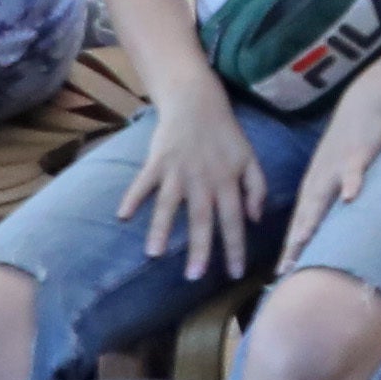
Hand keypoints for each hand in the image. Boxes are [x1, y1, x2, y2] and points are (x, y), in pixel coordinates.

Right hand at [124, 91, 267, 276]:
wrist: (198, 103)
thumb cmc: (226, 135)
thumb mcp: (249, 159)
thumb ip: (257, 189)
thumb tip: (256, 219)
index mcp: (228, 182)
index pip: (234, 220)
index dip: (235, 247)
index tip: (234, 274)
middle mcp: (203, 180)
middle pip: (202, 219)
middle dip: (199, 249)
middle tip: (194, 277)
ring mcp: (178, 171)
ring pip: (170, 205)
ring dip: (162, 229)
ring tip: (154, 254)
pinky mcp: (157, 161)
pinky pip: (144, 182)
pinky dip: (133, 197)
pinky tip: (123, 216)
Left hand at [279, 90, 380, 266]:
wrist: (366, 102)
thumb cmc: (353, 139)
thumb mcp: (338, 169)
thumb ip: (333, 194)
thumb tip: (332, 220)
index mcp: (315, 184)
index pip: (299, 221)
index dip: (291, 247)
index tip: (282, 274)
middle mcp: (319, 178)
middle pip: (304, 215)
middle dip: (294, 243)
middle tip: (286, 269)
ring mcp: (336, 166)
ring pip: (321, 195)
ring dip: (311, 217)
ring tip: (302, 239)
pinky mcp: (357, 153)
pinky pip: (353, 170)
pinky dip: (350, 182)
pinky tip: (350, 196)